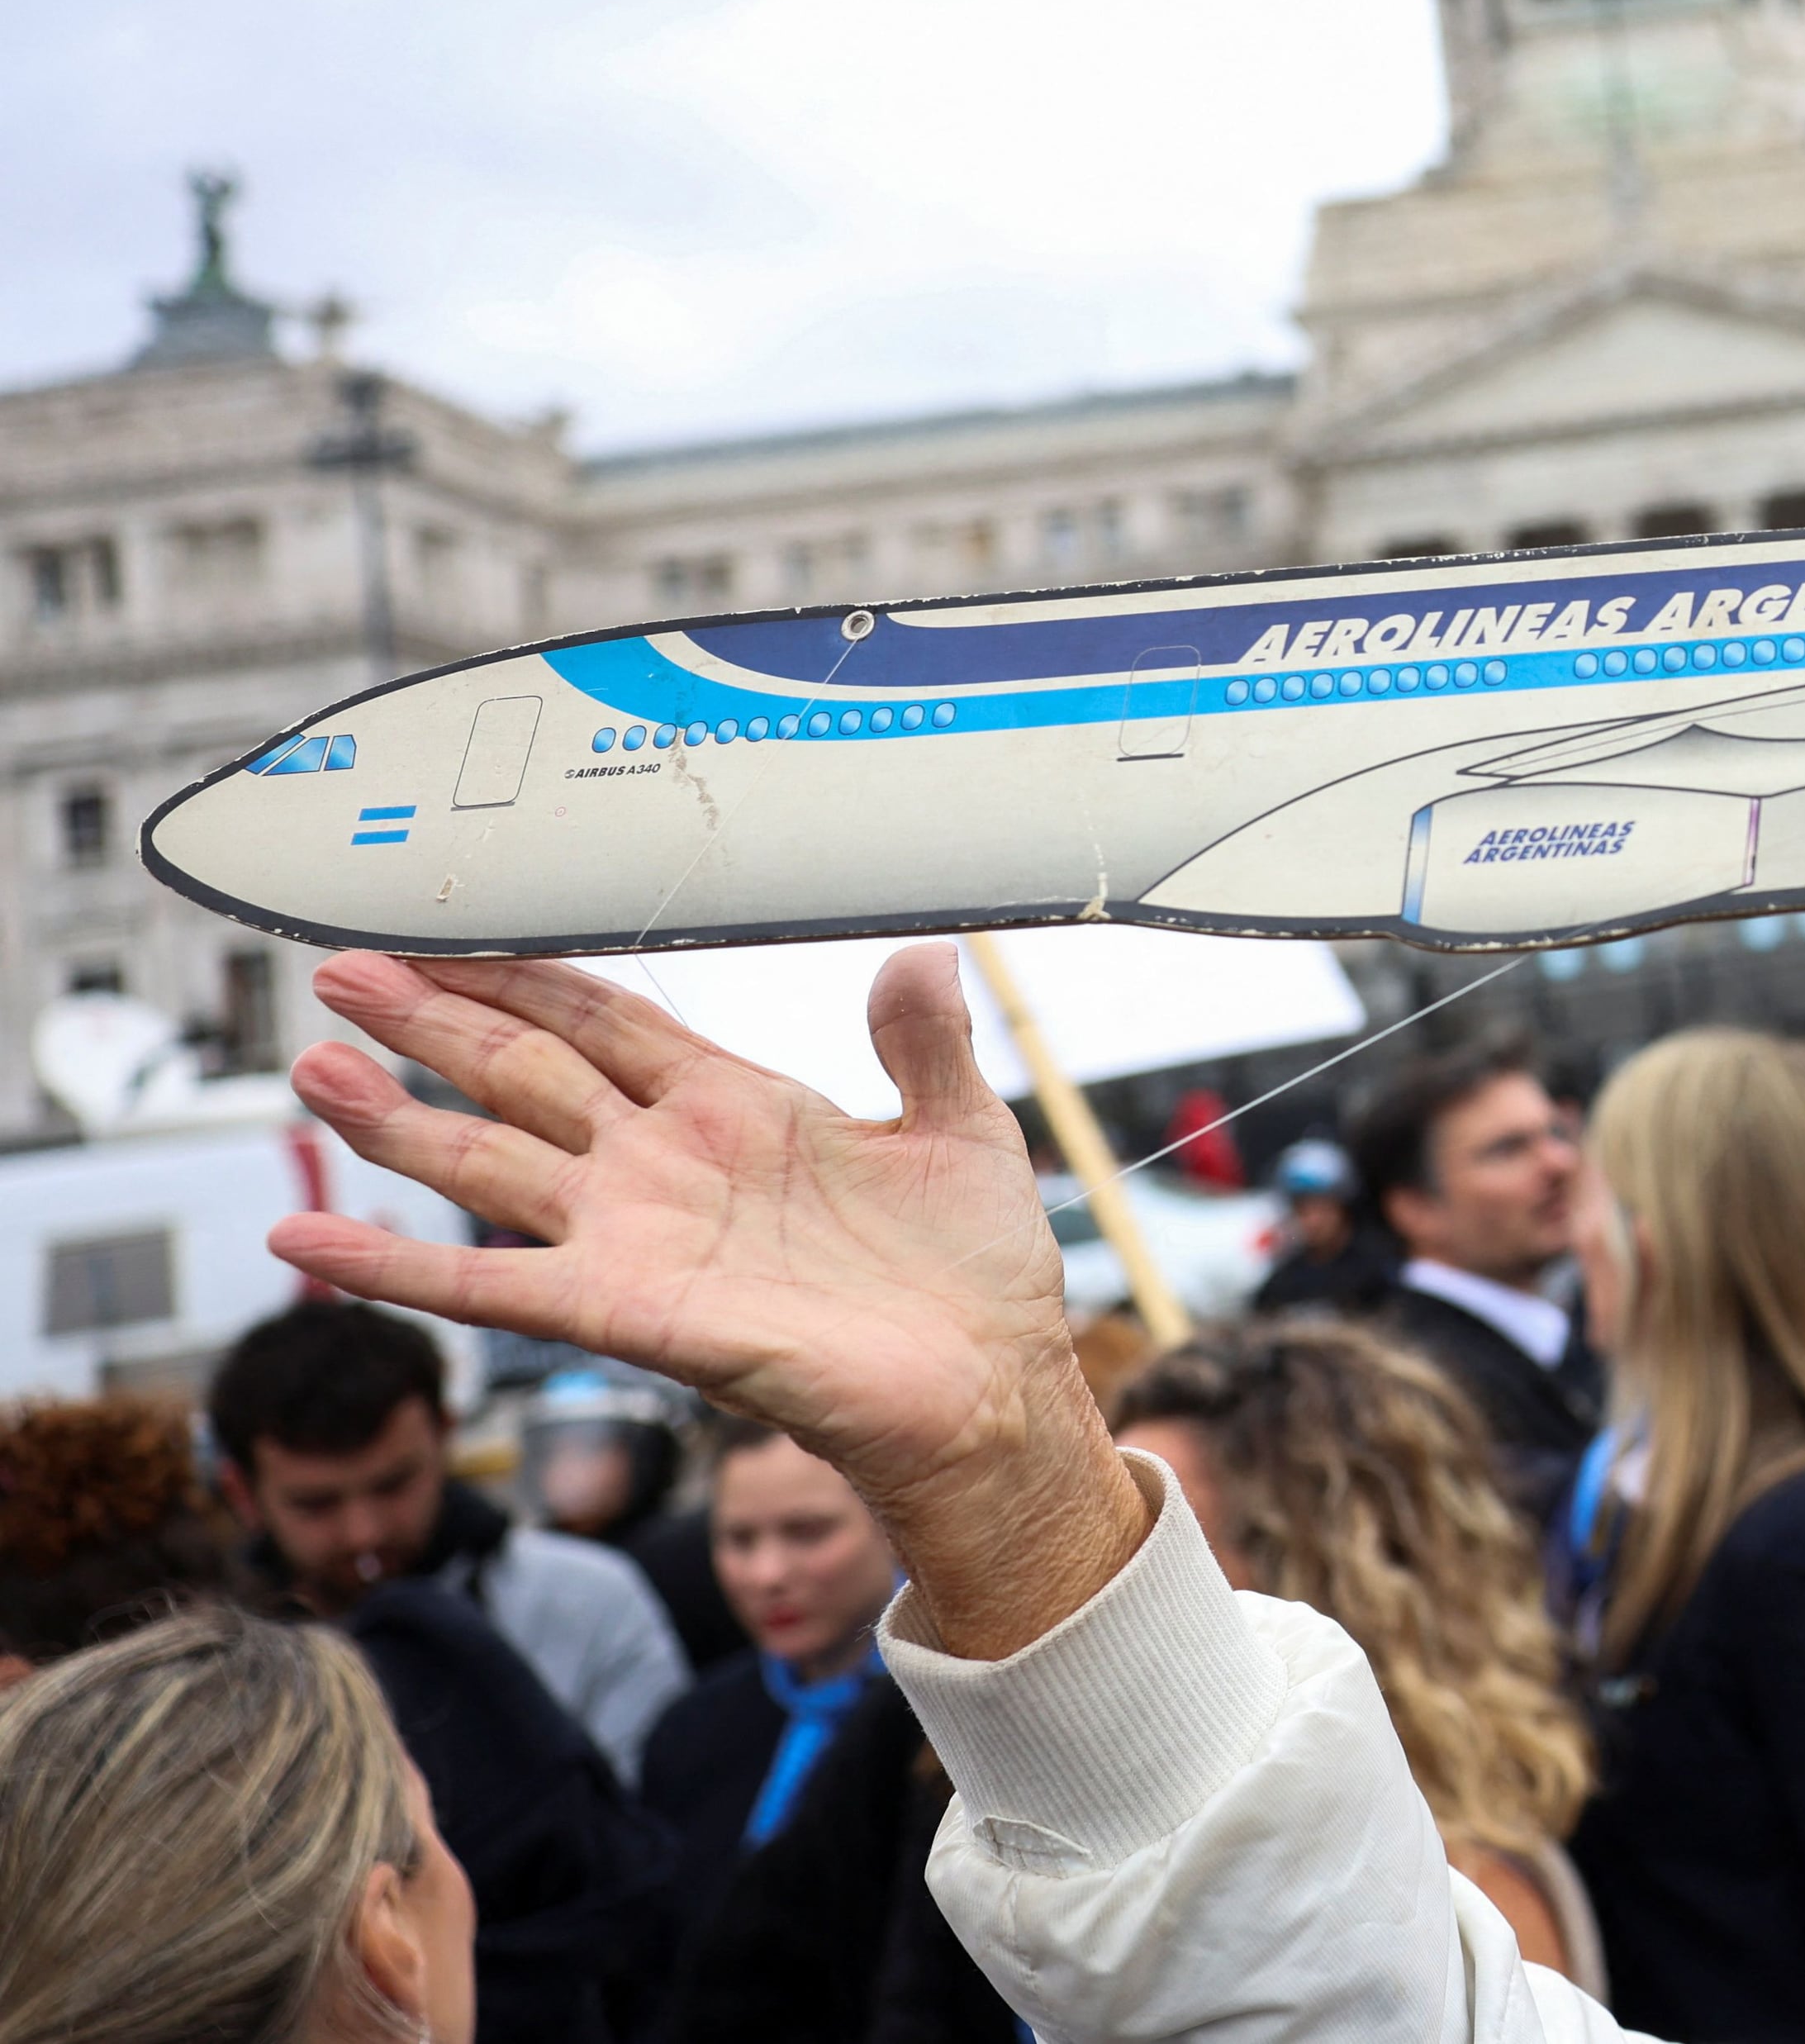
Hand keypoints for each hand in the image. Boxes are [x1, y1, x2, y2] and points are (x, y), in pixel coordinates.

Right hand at [272, 947, 1144, 1657]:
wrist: (990, 1389)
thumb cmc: (976, 1273)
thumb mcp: (962, 1130)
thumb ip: (925, 1041)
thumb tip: (925, 951)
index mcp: (738, 1106)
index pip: (604, 1018)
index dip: (528, 970)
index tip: (451, 923)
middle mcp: (666, 1166)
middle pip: (523, 1071)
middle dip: (432, 1021)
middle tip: (338, 968)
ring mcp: (636, 1239)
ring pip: (486, 1162)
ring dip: (393, 1122)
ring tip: (307, 1067)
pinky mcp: (628, 1314)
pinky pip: (489, 1285)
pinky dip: (392, 1264)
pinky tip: (307, 1240)